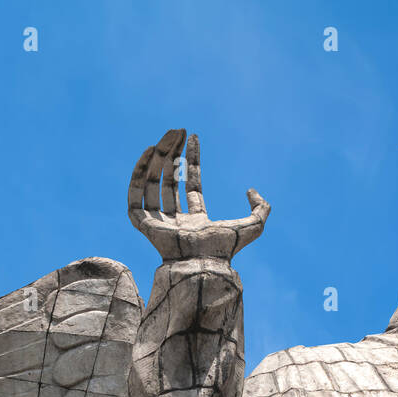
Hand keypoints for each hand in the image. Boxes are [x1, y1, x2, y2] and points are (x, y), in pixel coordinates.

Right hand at [128, 129, 269, 261]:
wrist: (202, 263)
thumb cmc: (225, 250)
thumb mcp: (253, 226)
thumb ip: (262, 208)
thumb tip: (250, 190)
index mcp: (196, 221)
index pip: (190, 184)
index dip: (191, 160)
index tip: (192, 137)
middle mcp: (176, 220)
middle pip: (170, 181)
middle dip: (173, 155)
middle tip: (177, 132)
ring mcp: (158, 222)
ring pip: (153, 184)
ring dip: (158, 159)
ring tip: (165, 138)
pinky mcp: (143, 224)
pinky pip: (136, 195)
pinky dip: (139, 173)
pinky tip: (149, 153)